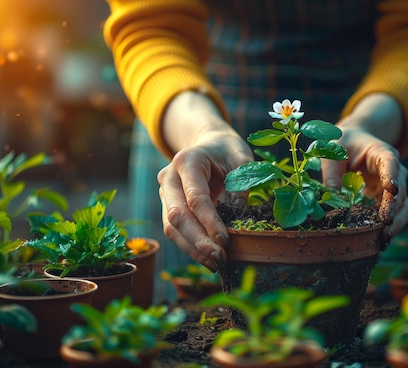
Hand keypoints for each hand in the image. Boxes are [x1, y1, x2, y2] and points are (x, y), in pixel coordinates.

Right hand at [158, 132, 251, 271]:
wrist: (208, 145)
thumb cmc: (227, 151)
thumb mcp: (241, 158)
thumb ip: (243, 182)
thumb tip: (240, 214)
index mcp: (187, 161)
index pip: (195, 197)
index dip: (210, 221)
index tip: (225, 240)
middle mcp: (169, 177)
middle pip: (177, 214)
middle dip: (198, 240)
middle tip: (220, 258)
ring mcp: (165, 192)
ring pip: (171, 227)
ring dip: (192, 248)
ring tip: (215, 264)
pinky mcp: (167, 205)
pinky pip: (174, 230)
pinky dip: (189, 246)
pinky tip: (207, 258)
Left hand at [321, 126, 407, 240]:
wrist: (354, 144)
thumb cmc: (343, 145)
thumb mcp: (333, 152)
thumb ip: (332, 174)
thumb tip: (331, 202)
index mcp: (382, 154)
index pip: (391, 163)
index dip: (392, 176)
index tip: (392, 189)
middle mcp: (395, 172)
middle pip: (401, 191)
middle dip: (393, 209)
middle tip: (385, 225)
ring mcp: (394, 189)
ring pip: (404, 208)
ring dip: (396, 224)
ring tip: (384, 239)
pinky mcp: (388, 202)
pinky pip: (395, 217)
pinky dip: (389, 229)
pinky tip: (379, 241)